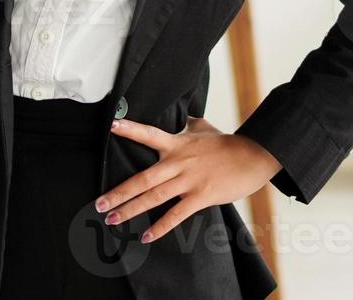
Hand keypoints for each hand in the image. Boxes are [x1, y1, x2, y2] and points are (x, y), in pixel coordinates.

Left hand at [94, 116, 281, 243]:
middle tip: (99, 203)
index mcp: (177, 143)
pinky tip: (147, 236)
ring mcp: (189, 180)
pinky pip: (176, 214)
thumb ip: (190, 124)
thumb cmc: (227, 143)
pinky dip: (161, 227)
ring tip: (113, 219)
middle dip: (119, 192)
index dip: (130, 129)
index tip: (111, 125)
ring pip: (154, 197)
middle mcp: (178, 162)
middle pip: (143, 178)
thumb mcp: (204, 128)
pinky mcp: (201, 196)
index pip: (149, 133)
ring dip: (131, 209)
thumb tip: (185, 116)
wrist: (254, 156)